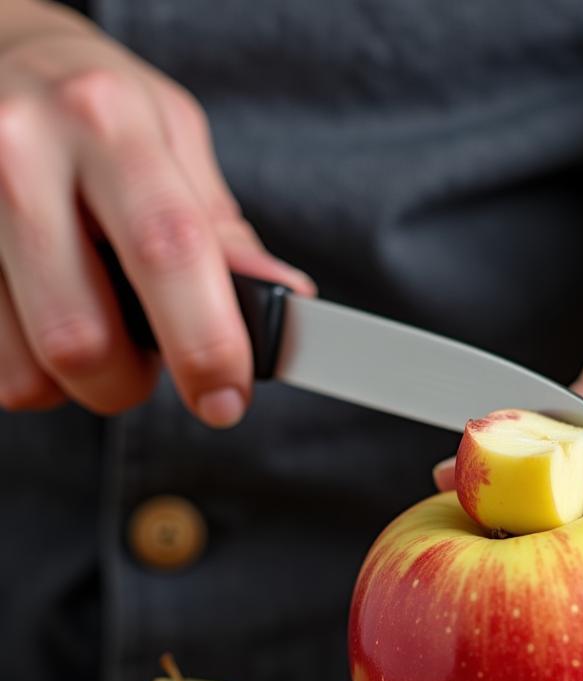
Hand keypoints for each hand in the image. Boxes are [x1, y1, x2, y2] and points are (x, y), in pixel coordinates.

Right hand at [0, 1, 312, 424]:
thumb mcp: (172, 138)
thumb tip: (284, 296)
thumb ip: (220, 227)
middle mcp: (22, 153)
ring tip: (93, 329)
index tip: (227, 397)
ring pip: (24, 366)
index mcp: (108, 124)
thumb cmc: (94, 108)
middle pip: (81, 337)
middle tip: (146, 363)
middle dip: (128, 383)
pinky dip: (28, 367)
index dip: (206, 343)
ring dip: (75, 381)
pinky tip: (43, 316)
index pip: (168, 251)